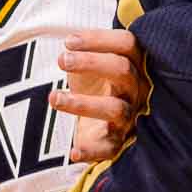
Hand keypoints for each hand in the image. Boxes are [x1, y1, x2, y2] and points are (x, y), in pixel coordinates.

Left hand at [51, 29, 148, 163]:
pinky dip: (92, 151)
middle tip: (62, 60)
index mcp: (134, 64)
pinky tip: (74, 152)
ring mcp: (129, 117)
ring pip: (115, 108)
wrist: (102, 124)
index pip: (127, 44)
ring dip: (83, 103)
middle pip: (123, 70)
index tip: (69, 41)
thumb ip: (90, 48)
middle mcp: (137, 89)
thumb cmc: (98, 86)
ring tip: (53, 97)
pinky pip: (109, 149)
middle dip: (91, 62)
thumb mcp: (95, 63)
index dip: (99, 40)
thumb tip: (71, 40)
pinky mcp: (117, 142)